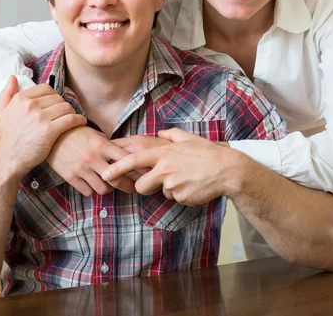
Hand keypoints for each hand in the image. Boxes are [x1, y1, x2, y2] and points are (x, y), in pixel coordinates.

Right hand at [0, 76, 86, 178]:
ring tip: (73, 117)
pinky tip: (81, 122)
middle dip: (63, 104)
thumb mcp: (0, 113)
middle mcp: (30, 106)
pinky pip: (71, 119)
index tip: (56, 103)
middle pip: (57, 97)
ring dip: (72, 112)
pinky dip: (79, 120)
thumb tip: (13, 77)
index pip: (46, 88)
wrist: (8, 160)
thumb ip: (6, 93)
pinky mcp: (50, 130)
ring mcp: (41, 118)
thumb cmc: (6, 138)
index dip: (53, 95)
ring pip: (66, 107)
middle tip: (66, 113)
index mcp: (20, 99)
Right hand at [48, 126, 134, 195]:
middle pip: (117, 179)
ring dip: (109, 189)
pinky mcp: (70, 177)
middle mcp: (93, 158)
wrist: (52, 135)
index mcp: (102, 145)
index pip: (126, 159)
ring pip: (103, 189)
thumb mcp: (96, 134)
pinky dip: (93, 190)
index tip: (144, 173)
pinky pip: (87, 191)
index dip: (138, 168)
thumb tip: (126, 156)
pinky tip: (93, 185)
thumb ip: (110, 146)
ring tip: (110, 186)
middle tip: (132, 188)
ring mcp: (81, 169)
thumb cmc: (77, 133)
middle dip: (128, 186)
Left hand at [103, 128, 242, 204]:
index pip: (133, 160)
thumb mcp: (189, 138)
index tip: (105, 173)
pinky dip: (181, 194)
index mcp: (164, 153)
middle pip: (140, 185)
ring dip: (166, 190)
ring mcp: (172, 184)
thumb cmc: (208, 153)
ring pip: (159, 192)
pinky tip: (193, 185)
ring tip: (183, 179)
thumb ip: (171, 134)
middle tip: (158, 181)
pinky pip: (174, 199)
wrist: (227, 170)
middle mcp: (165, 168)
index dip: (117, 167)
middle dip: (143, 186)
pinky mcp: (180, 197)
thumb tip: (161, 133)